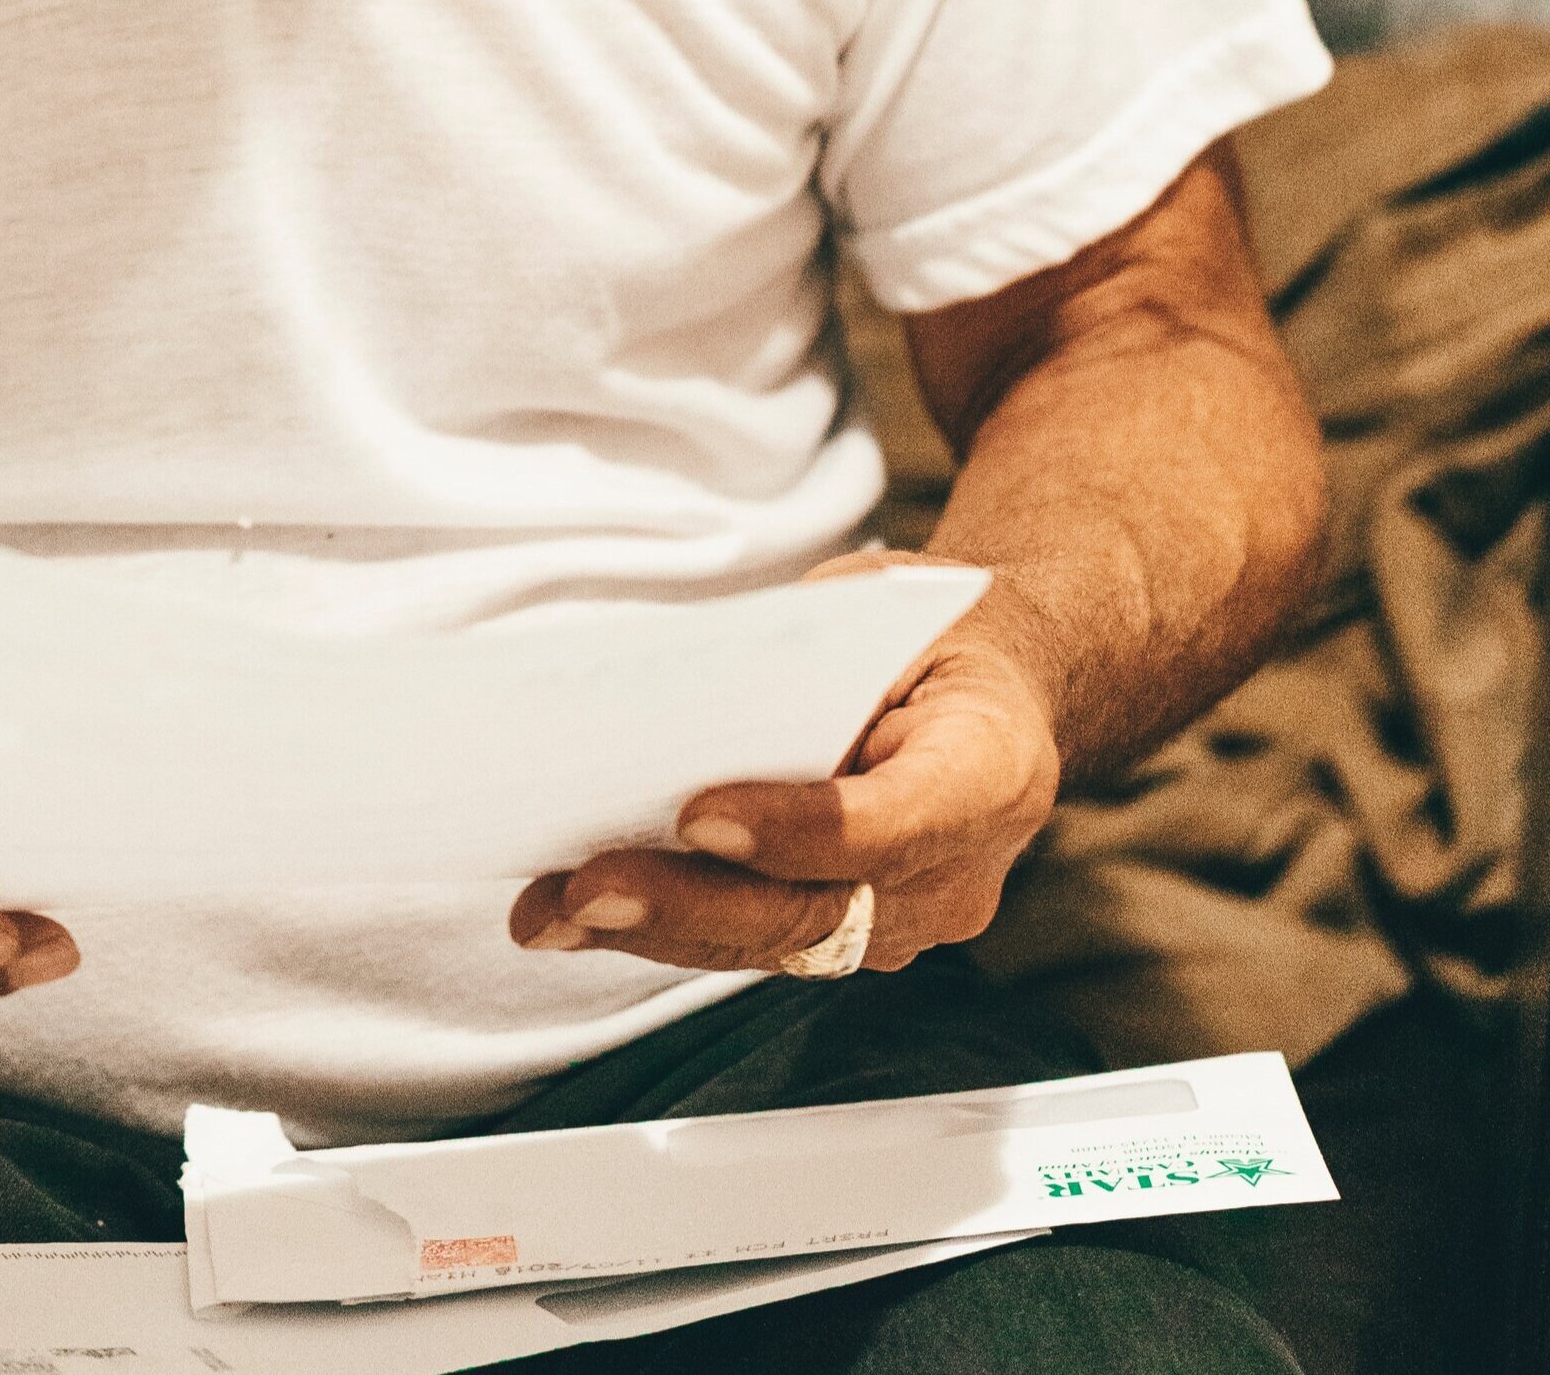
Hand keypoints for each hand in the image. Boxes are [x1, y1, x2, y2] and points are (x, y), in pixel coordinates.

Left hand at [508, 563, 1058, 975]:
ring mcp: (904, 921)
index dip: (797, 830)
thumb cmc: (929, 635)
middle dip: (692, 903)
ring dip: (654, 930)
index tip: (697, 813)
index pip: (894, 824)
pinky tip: (567, 915)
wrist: (997, 689)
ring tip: (551, 911)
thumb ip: (804, 658)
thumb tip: (672, 701)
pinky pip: (751, 942)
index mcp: (991, 772)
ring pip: (772, 945)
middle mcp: (957, 875)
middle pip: (819, 912)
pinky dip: (659, 928)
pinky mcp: (847, 935)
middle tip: (590, 890)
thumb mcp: (884, 604)